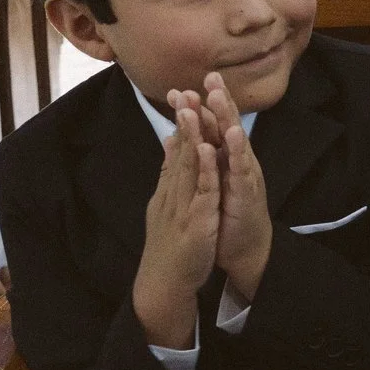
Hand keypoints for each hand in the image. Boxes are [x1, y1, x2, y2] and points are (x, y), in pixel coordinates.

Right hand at [132, 102, 219, 350]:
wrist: (165, 281)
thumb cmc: (172, 242)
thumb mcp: (171, 205)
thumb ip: (170, 176)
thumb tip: (169, 148)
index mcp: (172, 189)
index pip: (176, 150)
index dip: (179, 122)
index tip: (180, 93)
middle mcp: (174, 193)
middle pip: (179, 151)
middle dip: (181, 120)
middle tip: (180, 89)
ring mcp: (183, 205)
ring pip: (187, 165)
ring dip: (190, 136)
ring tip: (191, 108)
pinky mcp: (195, 220)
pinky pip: (201, 191)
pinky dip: (203, 170)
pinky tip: (203, 150)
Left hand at [199, 72, 271, 300]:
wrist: (245, 249)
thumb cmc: (228, 215)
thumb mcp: (211, 183)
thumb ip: (200, 159)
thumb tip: (182, 136)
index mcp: (226, 160)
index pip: (215, 126)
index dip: (206, 105)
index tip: (191, 82)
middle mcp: (238, 162)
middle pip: (229, 125)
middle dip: (220, 101)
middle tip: (211, 76)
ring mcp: (245, 175)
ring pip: (236, 142)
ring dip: (228, 118)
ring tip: (218, 97)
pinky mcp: (247, 192)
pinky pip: (241, 168)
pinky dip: (237, 151)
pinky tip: (232, 135)